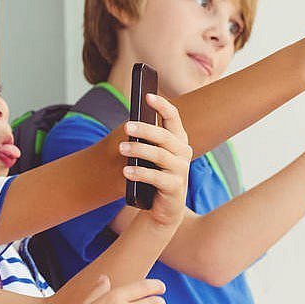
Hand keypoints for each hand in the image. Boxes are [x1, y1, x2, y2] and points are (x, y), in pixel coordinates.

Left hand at [118, 93, 191, 228]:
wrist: (163, 208)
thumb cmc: (154, 175)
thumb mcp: (151, 155)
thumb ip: (146, 140)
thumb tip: (130, 125)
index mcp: (178, 140)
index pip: (173, 117)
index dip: (162, 105)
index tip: (147, 96)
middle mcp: (183, 152)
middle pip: (165, 136)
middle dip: (146, 129)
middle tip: (127, 126)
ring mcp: (181, 170)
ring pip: (160, 155)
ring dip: (139, 150)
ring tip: (121, 148)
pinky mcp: (175, 187)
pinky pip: (157, 177)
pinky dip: (140, 173)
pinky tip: (126, 172)